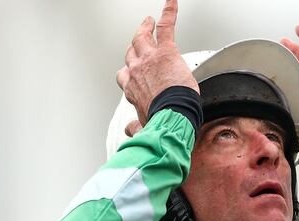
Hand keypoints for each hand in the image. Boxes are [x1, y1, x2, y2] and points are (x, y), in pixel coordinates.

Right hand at [115, 0, 197, 128]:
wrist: (171, 116)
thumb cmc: (159, 120)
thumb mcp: (143, 125)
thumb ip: (136, 125)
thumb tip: (131, 129)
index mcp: (131, 88)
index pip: (126, 77)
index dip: (130, 75)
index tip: (134, 75)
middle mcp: (135, 71)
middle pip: (131, 53)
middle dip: (135, 46)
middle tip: (140, 38)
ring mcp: (149, 59)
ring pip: (142, 37)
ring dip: (145, 27)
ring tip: (149, 21)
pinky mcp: (166, 51)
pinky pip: (166, 27)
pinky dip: (169, 13)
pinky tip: (171, 3)